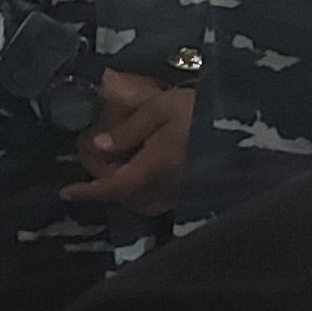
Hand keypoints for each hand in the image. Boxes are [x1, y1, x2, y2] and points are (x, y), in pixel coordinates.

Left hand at [65, 72, 195, 212]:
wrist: (246, 126)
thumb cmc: (201, 112)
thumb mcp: (160, 109)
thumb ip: (128, 129)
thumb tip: (98, 146)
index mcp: (151, 167)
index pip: (112, 186)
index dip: (88, 192)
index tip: (66, 193)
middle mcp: (164, 188)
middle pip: (126, 197)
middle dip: (108, 185)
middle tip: (98, 164)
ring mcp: (181, 193)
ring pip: (143, 201)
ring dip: (128, 189)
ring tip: (124, 167)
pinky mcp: (194, 193)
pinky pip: (160, 199)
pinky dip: (146, 190)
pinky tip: (149, 170)